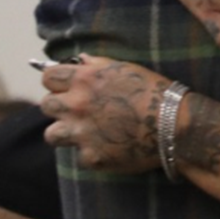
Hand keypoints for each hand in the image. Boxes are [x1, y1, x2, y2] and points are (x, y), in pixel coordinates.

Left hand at [40, 57, 167, 172]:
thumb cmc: (153, 91)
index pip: (48, 78)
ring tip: (84, 133)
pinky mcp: (92, 157)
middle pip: (46, 106)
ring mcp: (82, 133)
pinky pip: (80, 155)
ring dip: (65, 132)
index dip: (56, 82)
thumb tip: (77, 61)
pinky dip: (91, 152)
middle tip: (77, 111)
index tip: (64, 87)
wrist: (174, 124)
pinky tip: (109, 147)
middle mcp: (77, 105)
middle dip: (59, 107)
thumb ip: (95, 65)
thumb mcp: (124, 68)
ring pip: (52, 135)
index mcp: (84, 80)